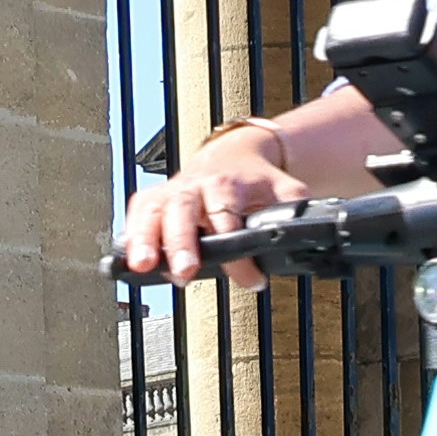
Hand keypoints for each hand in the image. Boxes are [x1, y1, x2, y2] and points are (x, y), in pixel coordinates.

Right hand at [116, 119, 332, 282]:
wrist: (232, 156)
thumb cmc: (257, 183)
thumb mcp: (285, 192)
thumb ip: (295, 211)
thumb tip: (310, 234)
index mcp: (228, 184)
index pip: (229, 216)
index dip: (238, 251)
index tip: (252, 280)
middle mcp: (196, 186)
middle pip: (184, 210)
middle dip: (181, 242)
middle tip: (184, 271)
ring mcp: (172, 191)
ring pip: (153, 210)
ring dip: (145, 238)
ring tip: (140, 266)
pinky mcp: (154, 198)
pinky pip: (137, 212)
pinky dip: (130, 233)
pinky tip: (126, 258)